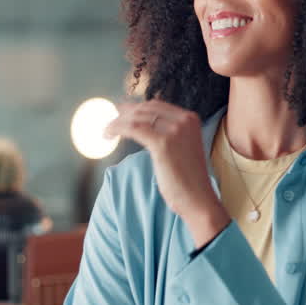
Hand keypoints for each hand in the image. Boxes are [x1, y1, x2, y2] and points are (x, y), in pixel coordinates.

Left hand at [103, 101, 229, 245]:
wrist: (198, 198)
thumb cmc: (189, 180)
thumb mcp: (183, 148)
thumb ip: (170, 135)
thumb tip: (146, 126)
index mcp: (190, 119)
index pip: (157, 105)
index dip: (136, 107)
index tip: (122, 111)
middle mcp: (184, 121)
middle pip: (146, 109)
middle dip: (125, 113)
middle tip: (111, 120)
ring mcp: (175, 130)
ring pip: (137, 118)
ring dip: (118, 122)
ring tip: (106, 130)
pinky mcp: (163, 143)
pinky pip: (133, 129)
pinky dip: (117, 129)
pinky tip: (108, 135)